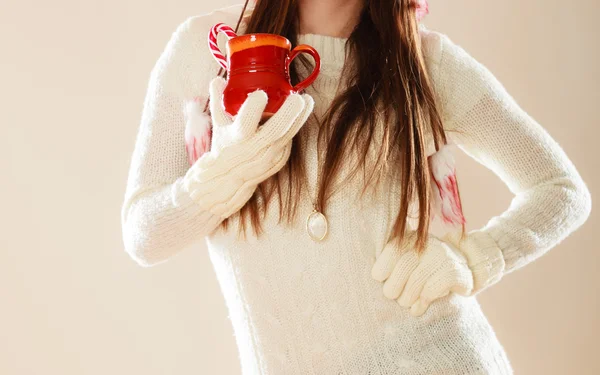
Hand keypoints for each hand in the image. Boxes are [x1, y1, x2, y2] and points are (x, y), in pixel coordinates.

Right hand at [182, 76, 313, 217]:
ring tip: (307, 100)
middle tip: (297, 97)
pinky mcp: (279, 160)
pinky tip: (303, 112)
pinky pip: (289, 141)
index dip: (252, 110)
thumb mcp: (218, 125)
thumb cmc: (224, 147)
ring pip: (287, 136)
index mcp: (236, 139)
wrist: (229, 179)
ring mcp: (268, 157)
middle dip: (287, 114)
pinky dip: (296, 126)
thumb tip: (217, 80)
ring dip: (299, 118)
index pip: (244, 124)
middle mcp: (253, 149)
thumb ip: (217, 101)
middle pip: (274, 132)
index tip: (260, 94)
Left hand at [371, 232, 473, 316]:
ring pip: (415, 283)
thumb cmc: (425, 265)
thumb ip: (391, 259)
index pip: (392, 250)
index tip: (379, 278)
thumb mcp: (408, 256)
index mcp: (411, 238)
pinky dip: (421, 303)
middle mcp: (427, 244)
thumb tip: (363, 271)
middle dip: (393, 288)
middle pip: (402, 268)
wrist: (465, 265)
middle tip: (393, 295)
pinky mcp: (454, 273)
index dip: (382, 268)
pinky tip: (418, 307)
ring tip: (405, 302)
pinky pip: (430, 292)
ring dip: (406, 298)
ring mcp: (443, 257)